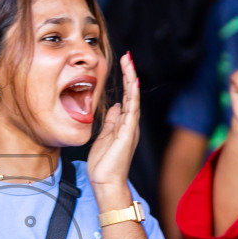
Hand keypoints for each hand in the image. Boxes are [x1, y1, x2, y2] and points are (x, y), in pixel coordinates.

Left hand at [87, 53, 140, 207]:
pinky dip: (133, 96)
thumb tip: (114, 106)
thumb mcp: (104, 136)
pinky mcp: (128, 133)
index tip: (123, 63)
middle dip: (129, 74)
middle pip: (131, 93)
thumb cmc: (104, 164)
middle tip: (127, 56)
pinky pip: (132, 110)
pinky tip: (132, 82)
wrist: (106, 182)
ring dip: (131, 79)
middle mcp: (129, 123)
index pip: (125, 97)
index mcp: (123, 124)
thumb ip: (110, 121)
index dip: (125, 80)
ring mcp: (130, 127)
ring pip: (133, 98)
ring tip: (129, 62)